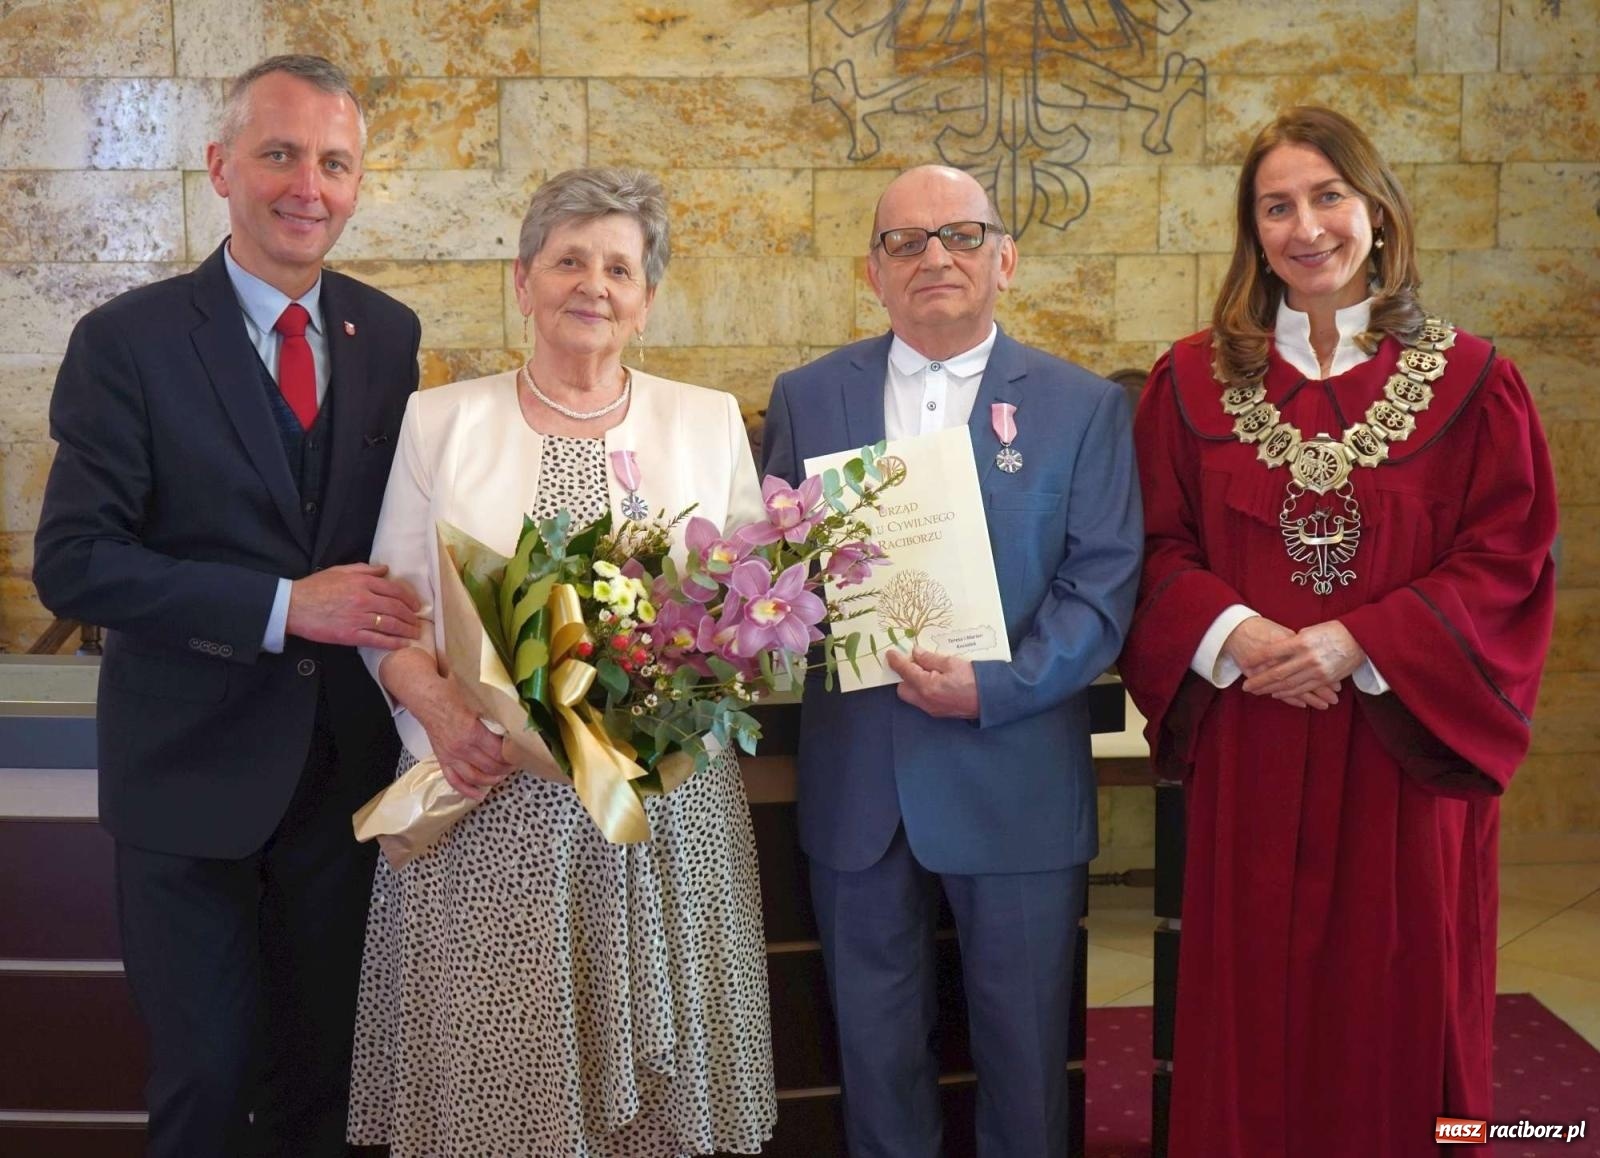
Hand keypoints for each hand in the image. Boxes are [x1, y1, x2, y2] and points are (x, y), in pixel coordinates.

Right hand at [286, 562, 421, 649]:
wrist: (293, 606)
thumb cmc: (315, 587)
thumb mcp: (340, 571)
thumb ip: (365, 569)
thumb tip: (385, 569)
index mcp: (362, 582)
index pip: (394, 590)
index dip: (409, 599)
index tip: (416, 605)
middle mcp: (364, 599)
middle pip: (396, 608)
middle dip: (411, 616)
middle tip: (418, 622)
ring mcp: (358, 618)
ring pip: (391, 624)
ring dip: (406, 630)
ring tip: (415, 634)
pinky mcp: (350, 635)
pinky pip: (377, 640)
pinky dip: (393, 643)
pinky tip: (403, 645)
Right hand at [380, 649, 513, 800]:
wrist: (428, 699)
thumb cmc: (454, 695)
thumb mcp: (477, 700)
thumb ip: (494, 712)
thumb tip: (516, 718)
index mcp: (473, 732)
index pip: (499, 753)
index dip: (513, 756)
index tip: (522, 754)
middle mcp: (462, 748)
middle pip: (490, 767)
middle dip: (506, 768)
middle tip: (515, 764)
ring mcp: (451, 756)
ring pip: (475, 777)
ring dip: (491, 780)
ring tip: (502, 776)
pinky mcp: (442, 760)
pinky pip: (454, 780)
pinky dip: (467, 791)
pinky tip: (479, 795)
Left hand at [886, 648, 979, 718]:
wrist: (991, 699)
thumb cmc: (974, 679)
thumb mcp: (951, 662)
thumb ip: (930, 659)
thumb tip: (915, 653)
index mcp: (927, 686)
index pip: (905, 672)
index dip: (896, 661)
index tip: (890, 653)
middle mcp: (925, 701)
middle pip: (903, 689)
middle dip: (904, 676)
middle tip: (913, 662)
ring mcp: (931, 709)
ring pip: (912, 696)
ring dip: (913, 683)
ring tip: (924, 670)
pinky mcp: (938, 712)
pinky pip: (923, 700)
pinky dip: (922, 690)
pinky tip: (932, 680)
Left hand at [1241, 620, 1364, 701]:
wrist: (1360, 639)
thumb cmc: (1333, 631)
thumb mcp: (1310, 630)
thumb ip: (1293, 640)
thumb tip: (1277, 650)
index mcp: (1302, 641)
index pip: (1272, 652)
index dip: (1257, 659)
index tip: (1246, 663)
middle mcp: (1307, 657)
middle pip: (1277, 673)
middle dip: (1259, 681)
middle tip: (1246, 686)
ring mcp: (1317, 670)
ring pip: (1288, 684)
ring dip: (1270, 690)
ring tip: (1257, 692)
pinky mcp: (1325, 679)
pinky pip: (1303, 689)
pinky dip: (1288, 693)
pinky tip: (1276, 694)